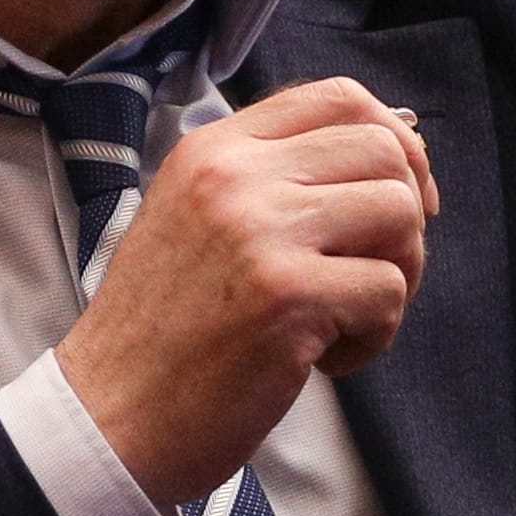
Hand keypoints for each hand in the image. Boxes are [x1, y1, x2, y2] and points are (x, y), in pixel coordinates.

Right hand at [54, 76, 438, 506]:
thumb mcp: (193, 221)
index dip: (394, 141)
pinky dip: (374, 336)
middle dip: (408, 216)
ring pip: (400, 213)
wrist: (108, 418)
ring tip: (346, 319)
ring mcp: (262, 233)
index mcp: (212, 150)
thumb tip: (391, 155)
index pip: (338, 97)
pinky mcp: (289, 297)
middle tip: (378, 273)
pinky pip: (389, 291)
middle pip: (384, 150)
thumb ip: (270, 181)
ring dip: (397, 275)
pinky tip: (323, 360)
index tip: (402, 196)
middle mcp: (235, 176)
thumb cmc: (160, 334)